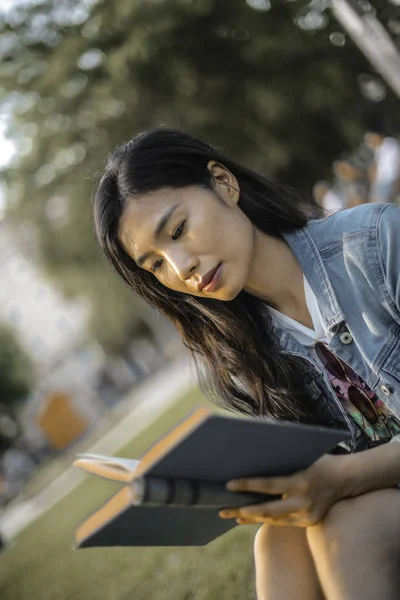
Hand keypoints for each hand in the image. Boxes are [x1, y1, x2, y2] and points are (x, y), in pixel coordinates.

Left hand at [219, 453, 349, 527]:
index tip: (228, 485)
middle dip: (242, 510)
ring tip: (231, 514)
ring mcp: (307, 515)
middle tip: (222, 509)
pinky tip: (247, 518)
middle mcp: (304, 501)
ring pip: (273, 520)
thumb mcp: (301, 454)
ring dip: (250, 517)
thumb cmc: (319, 460)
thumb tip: (254, 446)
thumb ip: (281, 456)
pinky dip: (265, 519)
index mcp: (300, 481)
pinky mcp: (309, 523)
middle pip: (267, 510)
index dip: (248, 485)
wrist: (346, 478)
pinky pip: (282, 522)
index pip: (268, 484)